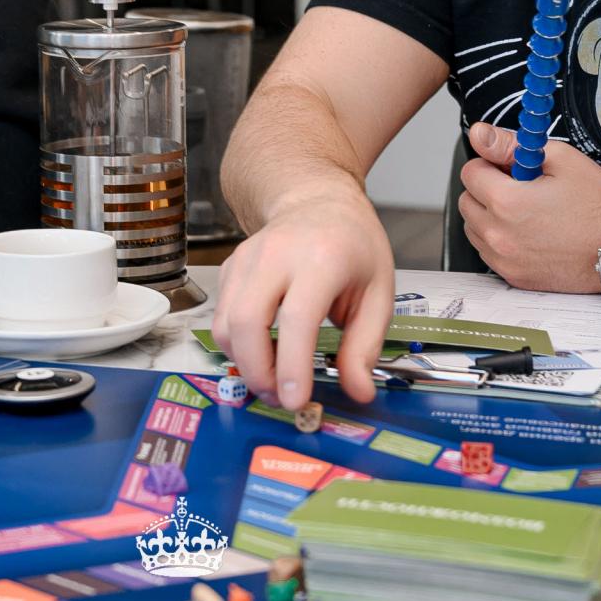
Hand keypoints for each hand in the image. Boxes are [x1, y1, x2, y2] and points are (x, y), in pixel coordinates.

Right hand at [211, 196, 393, 408]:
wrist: (317, 200)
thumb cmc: (352, 246)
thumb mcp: (378, 292)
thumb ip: (365, 345)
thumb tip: (358, 391)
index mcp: (322, 258)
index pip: (297, 318)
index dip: (292, 365)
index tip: (297, 401)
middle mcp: (277, 255)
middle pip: (247, 322)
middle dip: (258, 372)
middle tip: (280, 398)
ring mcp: (246, 258)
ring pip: (225, 323)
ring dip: (244, 363)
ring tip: (273, 380)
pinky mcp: (230, 267)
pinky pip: (222, 316)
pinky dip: (237, 345)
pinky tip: (263, 352)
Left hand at [458, 123, 600, 292]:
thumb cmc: (598, 205)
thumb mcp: (560, 159)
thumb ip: (511, 145)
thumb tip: (480, 135)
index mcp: (506, 202)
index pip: (470, 173)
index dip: (491, 164)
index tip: (510, 168)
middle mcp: (499, 235)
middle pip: (468, 202)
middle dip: (487, 190)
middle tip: (521, 189)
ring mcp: (505, 260)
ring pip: (474, 230)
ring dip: (490, 217)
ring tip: (527, 213)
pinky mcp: (514, 277)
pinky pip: (489, 253)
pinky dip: (500, 241)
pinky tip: (529, 234)